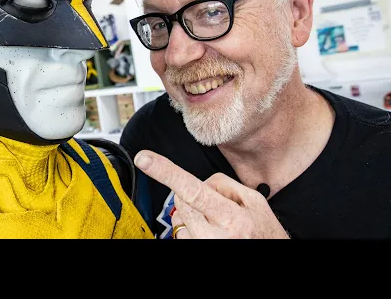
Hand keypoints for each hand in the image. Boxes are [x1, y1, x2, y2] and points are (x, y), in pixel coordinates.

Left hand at [134, 150, 289, 238]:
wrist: (272, 257)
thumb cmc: (264, 232)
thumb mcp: (254, 202)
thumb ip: (224, 185)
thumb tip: (198, 181)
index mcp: (232, 218)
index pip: (191, 189)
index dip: (165, 172)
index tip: (144, 159)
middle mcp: (214, 236)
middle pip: (182, 200)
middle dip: (193, 196)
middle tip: (219, 208)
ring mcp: (203, 246)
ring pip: (179, 218)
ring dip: (192, 216)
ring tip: (218, 225)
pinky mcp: (195, 251)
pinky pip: (181, 235)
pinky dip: (191, 230)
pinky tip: (211, 234)